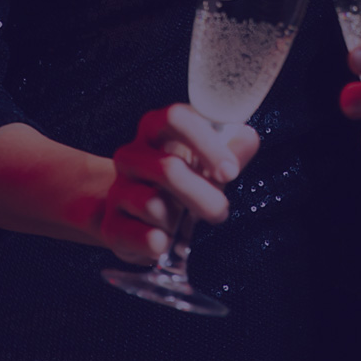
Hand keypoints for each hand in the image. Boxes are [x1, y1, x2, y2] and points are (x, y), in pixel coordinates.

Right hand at [97, 104, 258, 263]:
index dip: (205, 143)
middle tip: (220, 210)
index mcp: (156, 127)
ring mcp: (118, 190)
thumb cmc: (183, 175)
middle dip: (202, 194)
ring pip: (154, 206)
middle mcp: (131, 154)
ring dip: (180, 221)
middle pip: (167, 168)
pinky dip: (160, 242)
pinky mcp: (111, 226)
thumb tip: (248, 139)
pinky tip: (166, 240)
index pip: (174, 118)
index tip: (230, 170)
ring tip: (184, 221)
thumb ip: (233, 146)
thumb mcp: (209, 157)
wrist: (136, 211)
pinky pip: (141, 237)